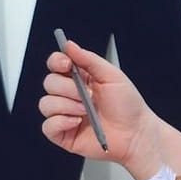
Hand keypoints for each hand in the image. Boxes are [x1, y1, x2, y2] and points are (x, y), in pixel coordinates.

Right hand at [39, 40, 160, 174]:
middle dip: (67, 88)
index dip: (56, 62)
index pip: (56, 65)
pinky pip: (47, 126)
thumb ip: (89, 59)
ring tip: (85, 111)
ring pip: (45, 104)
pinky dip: (60, 122)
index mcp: (80, 79)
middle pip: (49, 83)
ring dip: (66, 106)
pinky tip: (77, 122)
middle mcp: (70, 96)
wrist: (135, 134)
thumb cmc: (128, 107)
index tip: (66, 64)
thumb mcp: (112, 75)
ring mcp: (65, 114)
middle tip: (86, 94)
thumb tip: (69, 45)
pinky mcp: (63, 134)